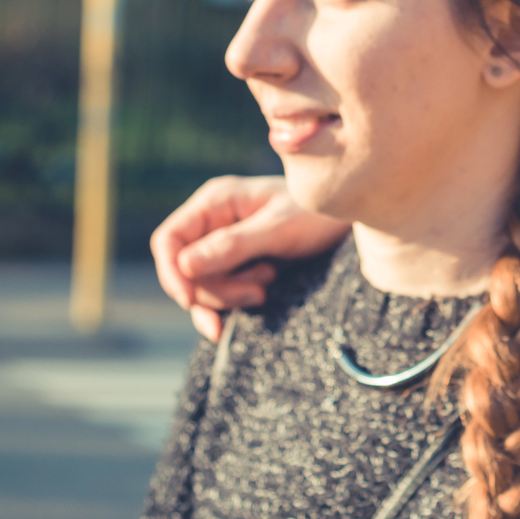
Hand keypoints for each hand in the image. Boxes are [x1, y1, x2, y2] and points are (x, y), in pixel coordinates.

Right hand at [149, 175, 351, 340]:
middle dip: (218, 289)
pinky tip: (242, 316)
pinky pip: (218, 295)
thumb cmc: (318, 215)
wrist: (350, 222)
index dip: (171, 272)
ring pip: (202, 287)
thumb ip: (232, 246)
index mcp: (216, 202)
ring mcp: (224, 247)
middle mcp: (214, 223)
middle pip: (185, 271)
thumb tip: (184, 265)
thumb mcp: (278, 229)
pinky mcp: (238, 268)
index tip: (188, 300)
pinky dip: (229, 307)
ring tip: (268, 285)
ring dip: (231, 296)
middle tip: (260, 288)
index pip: (169, 239)